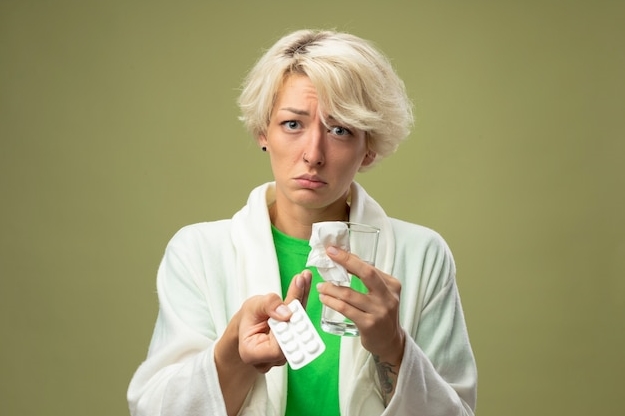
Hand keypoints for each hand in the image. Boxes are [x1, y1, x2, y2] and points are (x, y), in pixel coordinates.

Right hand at [237, 270, 311, 372]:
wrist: (248, 325)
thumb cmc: (247, 320)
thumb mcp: (251, 308)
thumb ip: (267, 307)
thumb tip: (287, 312)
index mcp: (254, 353)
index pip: (277, 348)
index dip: (286, 331)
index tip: (292, 308)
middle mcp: (271, 357)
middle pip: (292, 335)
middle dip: (298, 307)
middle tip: (302, 283)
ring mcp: (284, 351)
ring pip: (298, 326)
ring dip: (302, 301)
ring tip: (303, 280)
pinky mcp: (295, 340)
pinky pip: (300, 322)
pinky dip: (301, 304)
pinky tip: (303, 285)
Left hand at [317, 247, 404, 362]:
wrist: (390, 341)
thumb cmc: (381, 314)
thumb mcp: (381, 294)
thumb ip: (368, 278)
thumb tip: (347, 258)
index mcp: (392, 285)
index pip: (369, 267)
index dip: (350, 258)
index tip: (334, 250)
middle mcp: (388, 297)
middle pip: (366, 274)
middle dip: (345, 262)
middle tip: (328, 256)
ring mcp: (379, 311)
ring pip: (350, 294)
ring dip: (331, 288)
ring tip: (321, 286)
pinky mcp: (369, 324)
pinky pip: (345, 309)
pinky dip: (332, 302)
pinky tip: (324, 298)